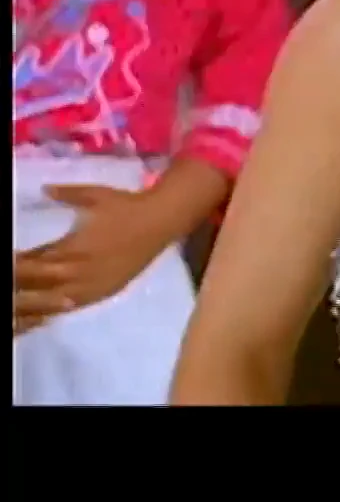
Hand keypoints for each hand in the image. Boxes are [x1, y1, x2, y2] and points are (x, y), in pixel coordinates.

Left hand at [13, 184, 176, 336]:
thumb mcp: (94, 195)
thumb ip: (66, 194)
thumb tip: (44, 190)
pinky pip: (76, 305)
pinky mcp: (107, 290)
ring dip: (34, 306)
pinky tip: (46, 311)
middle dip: (19, 290)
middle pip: (39, 289)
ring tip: (19, 309)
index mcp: (73, 249)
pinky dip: (57, 309)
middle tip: (9, 290)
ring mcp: (95, 285)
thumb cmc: (126, 206)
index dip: (15, 267)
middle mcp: (81, 272)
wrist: (162, 220)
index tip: (7, 261)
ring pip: (55, 303)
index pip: (32, 265)